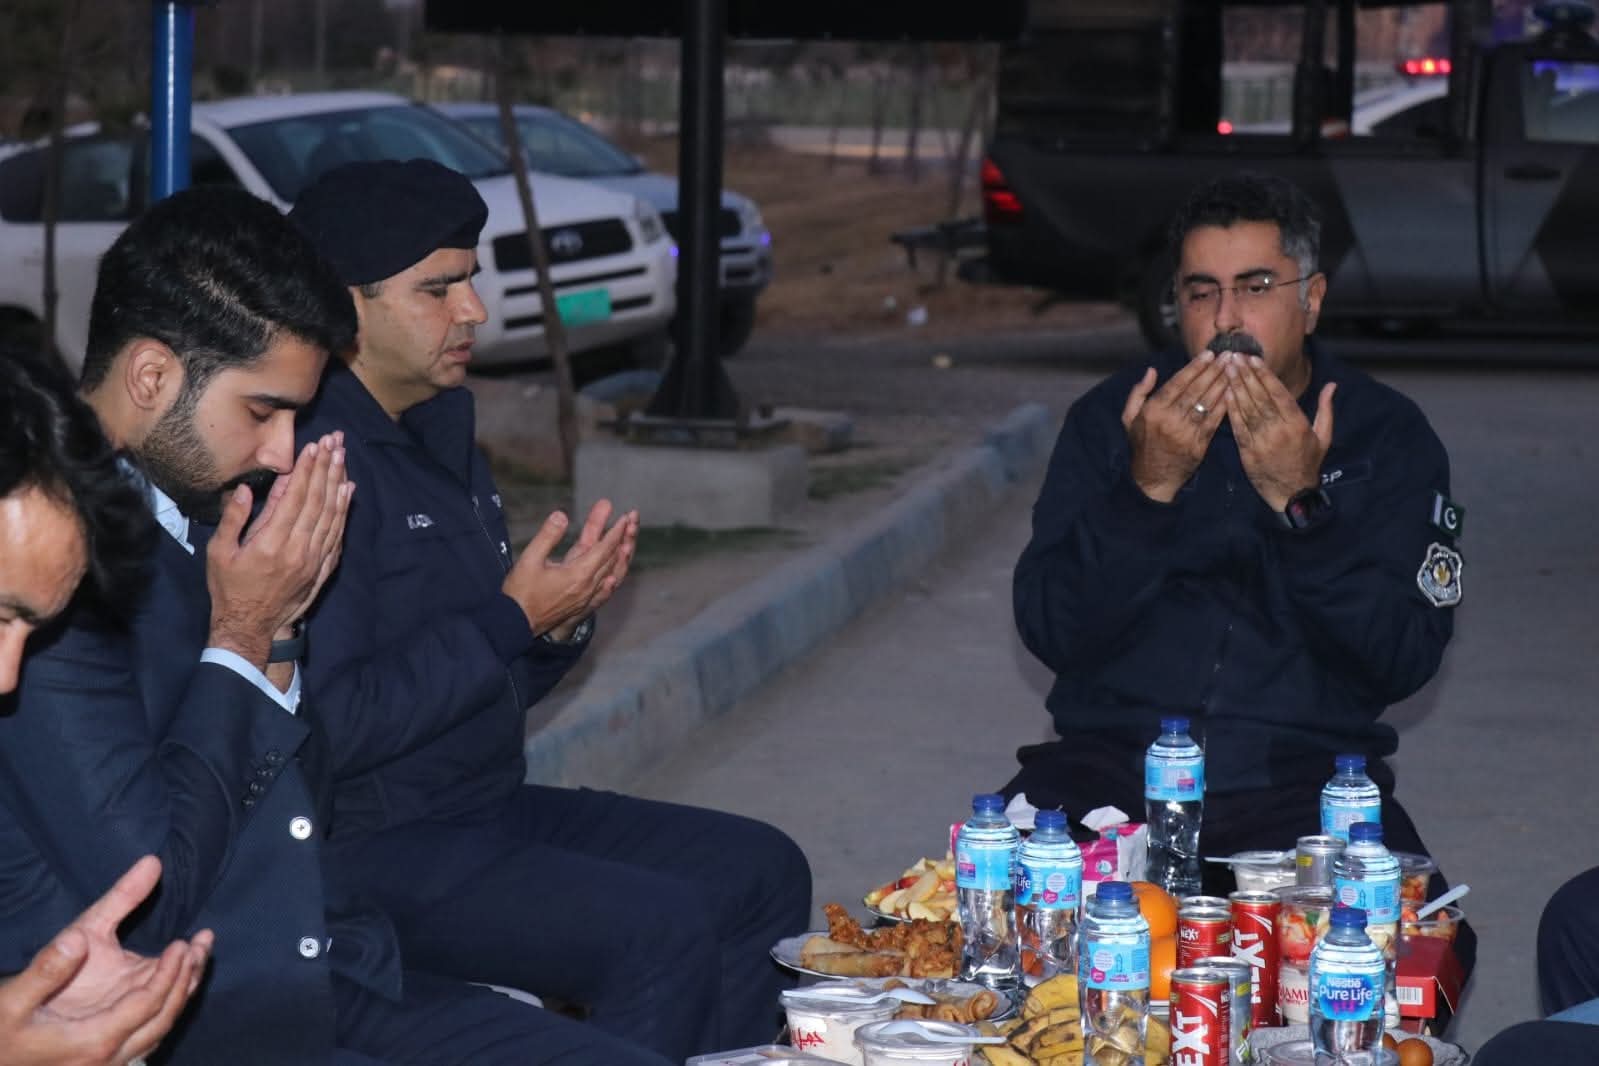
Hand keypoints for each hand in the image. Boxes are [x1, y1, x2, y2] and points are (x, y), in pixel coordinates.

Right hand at [0, 856, 212, 1065]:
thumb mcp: (12, 998)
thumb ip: (47, 968)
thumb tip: (79, 939)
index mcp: (94, 1041)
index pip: (150, 1005)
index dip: (171, 973)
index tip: (183, 942)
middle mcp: (110, 1057)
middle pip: (165, 1016)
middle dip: (188, 976)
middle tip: (204, 941)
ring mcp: (110, 1061)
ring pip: (160, 1027)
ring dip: (182, 989)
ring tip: (198, 952)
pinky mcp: (105, 1057)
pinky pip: (148, 1033)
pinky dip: (166, 1004)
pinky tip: (173, 979)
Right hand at [205, 434, 352, 667]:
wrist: (251, 626)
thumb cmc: (229, 588)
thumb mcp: (220, 553)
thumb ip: (233, 519)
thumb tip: (245, 489)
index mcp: (271, 543)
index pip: (295, 498)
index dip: (306, 470)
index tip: (314, 447)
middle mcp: (298, 549)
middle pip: (318, 501)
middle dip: (327, 468)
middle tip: (335, 442)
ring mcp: (314, 559)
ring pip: (332, 514)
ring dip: (338, 483)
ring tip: (343, 457)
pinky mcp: (322, 568)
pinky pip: (338, 534)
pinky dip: (344, 511)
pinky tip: (348, 491)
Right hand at [502, 500, 637, 639]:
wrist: (515, 625)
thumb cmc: (520, 592)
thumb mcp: (529, 559)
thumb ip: (547, 536)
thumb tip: (561, 515)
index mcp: (578, 575)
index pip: (604, 549)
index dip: (615, 532)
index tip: (625, 518)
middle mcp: (587, 588)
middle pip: (610, 560)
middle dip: (621, 540)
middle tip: (630, 525)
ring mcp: (585, 599)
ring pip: (609, 575)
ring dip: (619, 558)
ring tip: (627, 545)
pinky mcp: (580, 608)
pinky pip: (603, 592)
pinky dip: (611, 581)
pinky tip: (613, 579)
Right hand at [1122, 352, 1230, 501]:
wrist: (1153, 478)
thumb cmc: (1141, 444)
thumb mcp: (1129, 418)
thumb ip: (1138, 393)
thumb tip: (1151, 371)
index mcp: (1153, 410)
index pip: (1178, 383)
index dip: (1195, 367)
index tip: (1209, 354)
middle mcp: (1170, 420)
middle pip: (1196, 390)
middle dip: (1214, 370)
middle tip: (1229, 356)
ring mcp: (1186, 433)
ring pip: (1208, 403)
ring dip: (1223, 384)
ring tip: (1235, 369)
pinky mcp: (1199, 444)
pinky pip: (1214, 420)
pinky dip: (1224, 405)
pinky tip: (1234, 393)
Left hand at [1224, 353, 1336, 510]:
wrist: (1292, 494)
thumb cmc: (1308, 463)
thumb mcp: (1323, 436)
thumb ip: (1325, 409)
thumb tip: (1332, 385)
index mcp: (1297, 425)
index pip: (1278, 394)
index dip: (1265, 375)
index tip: (1254, 359)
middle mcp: (1278, 431)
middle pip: (1259, 398)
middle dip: (1246, 375)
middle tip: (1235, 356)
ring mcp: (1261, 441)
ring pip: (1246, 409)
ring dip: (1235, 387)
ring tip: (1227, 368)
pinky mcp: (1247, 451)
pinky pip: (1237, 427)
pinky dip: (1230, 409)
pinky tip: (1224, 393)